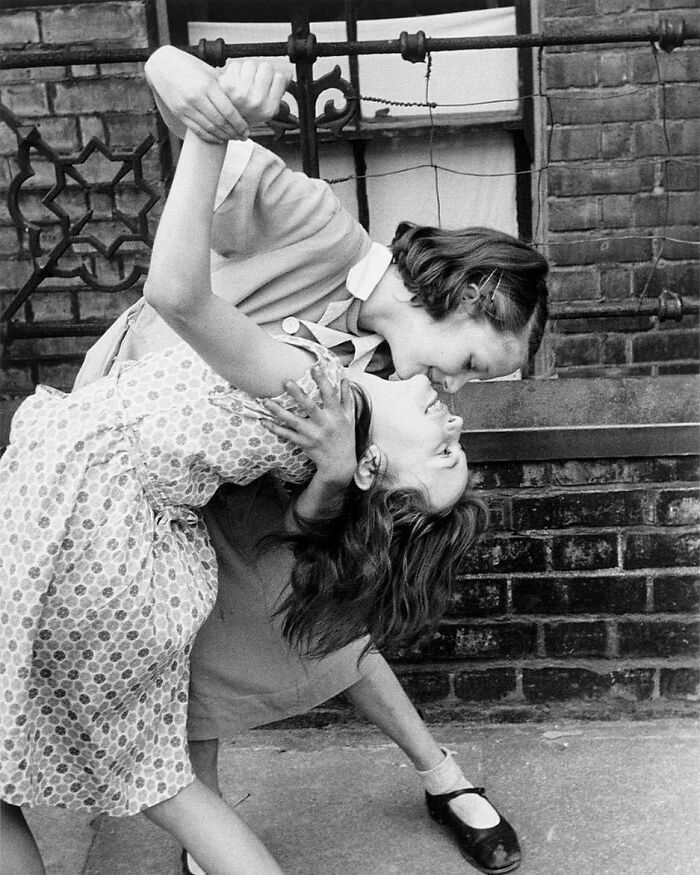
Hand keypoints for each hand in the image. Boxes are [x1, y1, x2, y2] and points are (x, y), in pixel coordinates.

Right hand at [145, 45, 249, 141]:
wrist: (162, 65)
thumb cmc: (189, 66)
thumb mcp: (208, 72)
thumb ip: (223, 87)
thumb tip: (242, 102)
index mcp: (207, 85)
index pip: (228, 110)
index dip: (239, 123)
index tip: (247, 129)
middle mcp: (196, 97)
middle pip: (220, 122)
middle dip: (234, 132)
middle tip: (243, 137)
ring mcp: (186, 107)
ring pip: (209, 128)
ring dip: (223, 136)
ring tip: (233, 138)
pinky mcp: (179, 113)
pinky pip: (197, 130)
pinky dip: (210, 137)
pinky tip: (218, 138)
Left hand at [218, 60, 291, 127]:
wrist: (225, 121)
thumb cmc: (246, 115)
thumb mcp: (268, 109)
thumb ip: (280, 90)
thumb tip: (288, 74)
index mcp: (269, 107)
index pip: (280, 77)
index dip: (274, 77)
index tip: (269, 82)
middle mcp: (257, 100)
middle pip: (267, 67)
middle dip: (262, 72)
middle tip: (255, 82)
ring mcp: (242, 92)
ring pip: (251, 64)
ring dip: (248, 71)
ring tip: (244, 83)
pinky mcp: (229, 84)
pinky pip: (237, 66)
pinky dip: (235, 71)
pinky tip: (235, 82)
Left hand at [262, 366, 356, 486]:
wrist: (339, 464)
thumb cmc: (345, 436)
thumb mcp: (350, 416)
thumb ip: (346, 397)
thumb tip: (344, 378)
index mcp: (336, 415)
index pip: (330, 395)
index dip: (323, 380)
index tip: (314, 367)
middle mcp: (324, 424)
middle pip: (309, 407)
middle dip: (297, 395)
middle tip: (286, 382)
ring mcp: (312, 435)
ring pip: (293, 422)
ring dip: (278, 411)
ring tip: (266, 401)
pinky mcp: (303, 443)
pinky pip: (287, 435)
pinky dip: (275, 428)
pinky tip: (263, 420)